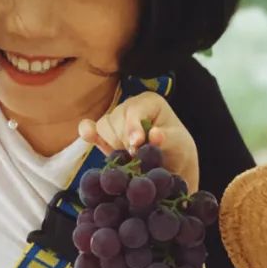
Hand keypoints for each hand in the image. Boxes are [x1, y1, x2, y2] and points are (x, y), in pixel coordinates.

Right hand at [79, 93, 199, 192]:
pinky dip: (88, 133)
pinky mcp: (105, 134)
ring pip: (102, 127)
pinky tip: (89, 137)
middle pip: (115, 119)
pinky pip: (89, 129)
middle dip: (123, 140)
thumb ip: (166, 140)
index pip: (134, 110)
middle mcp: (129, 106)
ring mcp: (115, 119)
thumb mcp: (178, 144)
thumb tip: (155, 134)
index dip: (133, 127)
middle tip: (135, 156)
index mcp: (149, 102)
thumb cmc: (176, 150)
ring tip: (127, 157)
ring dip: (113, 145)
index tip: (136, 144)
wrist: (170, 165)